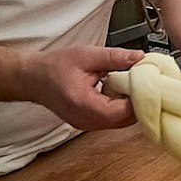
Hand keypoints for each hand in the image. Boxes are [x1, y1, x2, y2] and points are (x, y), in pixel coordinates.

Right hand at [26, 46, 146, 129]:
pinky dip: (120, 108)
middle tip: (144, 82)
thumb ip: (115, 57)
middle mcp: (87, 121)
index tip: (148, 82)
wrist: (32, 78)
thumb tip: (140, 57)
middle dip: (138, 102)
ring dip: (129, 105)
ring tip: (131, 85)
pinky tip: (119, 92)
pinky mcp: (88, 124)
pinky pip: (112, 120)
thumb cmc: (54, 67)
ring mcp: (87, 125)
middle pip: (126, 120)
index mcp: (85, 105)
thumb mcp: (87, 55)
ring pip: (121, 122)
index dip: (139, 98)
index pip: (124, 111)